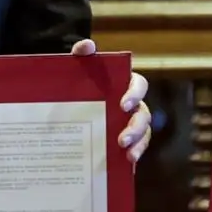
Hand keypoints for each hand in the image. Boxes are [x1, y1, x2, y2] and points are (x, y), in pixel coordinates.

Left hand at [70, 38, 150, 163]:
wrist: (67, 107)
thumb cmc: (79, 84)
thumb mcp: (77, 69)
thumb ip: (82, 56)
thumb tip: (87, 45)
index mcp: (125, 85)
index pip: (138, 85)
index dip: (134, 93)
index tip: (123, 105)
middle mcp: (133, 106)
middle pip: (144, 115)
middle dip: (136, 127)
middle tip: (122, 139)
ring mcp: (130, 125)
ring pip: (143, 135)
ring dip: (138, 145)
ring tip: (128, 156)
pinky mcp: (125, 143)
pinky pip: (135, 150)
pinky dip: (134, 157)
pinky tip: (127, 166)